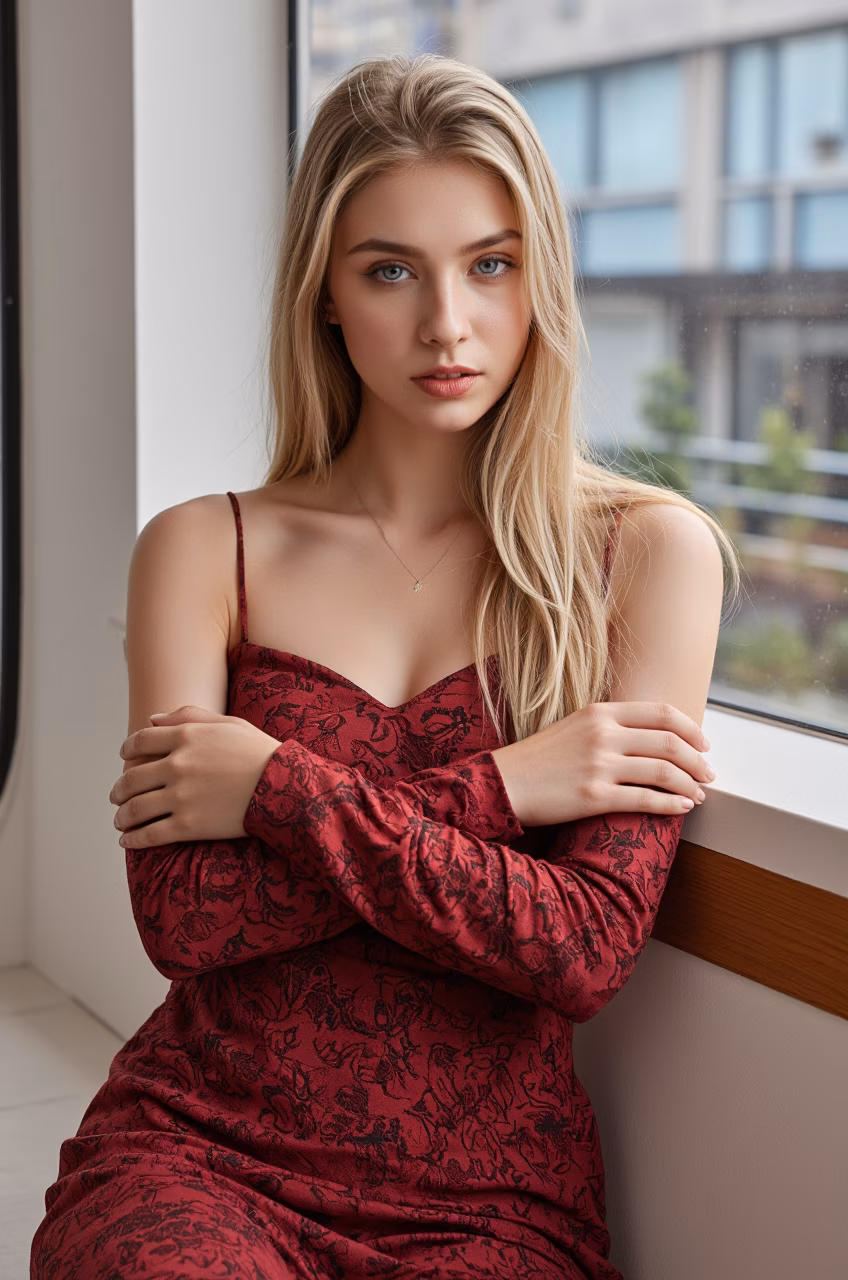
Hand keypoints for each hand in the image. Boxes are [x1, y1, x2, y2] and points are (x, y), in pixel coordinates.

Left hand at [110, 705, 280, 847]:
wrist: (283, 785)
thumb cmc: (260, 752)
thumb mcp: (228, 723)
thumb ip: (188, 716)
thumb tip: (152, 718)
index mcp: (185, 737)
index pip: (140, 742)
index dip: (127, 751)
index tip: (124, 758)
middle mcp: (176, 765)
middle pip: (131, 778)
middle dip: (119, 790)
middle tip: (117, 796)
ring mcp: (180, 797)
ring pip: (135, 809)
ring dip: (122, 816)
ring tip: (121, 821)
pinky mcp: (188, 826)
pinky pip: (150, 835)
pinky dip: (133, 839)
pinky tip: (128, 841)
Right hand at [491, 701, 714, 827]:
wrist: (504, 782)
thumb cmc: (540, 758)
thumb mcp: (575, 726)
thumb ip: (611, 725)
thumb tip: (652, 736)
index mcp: (601, 712)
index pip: (661, 713)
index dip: (691, 729)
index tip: (705, 743)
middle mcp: (603, 734)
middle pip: (670, 743)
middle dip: (698, 760)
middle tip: (710, 773)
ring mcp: (599, 765)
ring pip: (664, 772)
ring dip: (690, 784)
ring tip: (700, 794)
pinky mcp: (594, 796)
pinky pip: (646, 800)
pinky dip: (672, 805)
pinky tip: (683, 808)